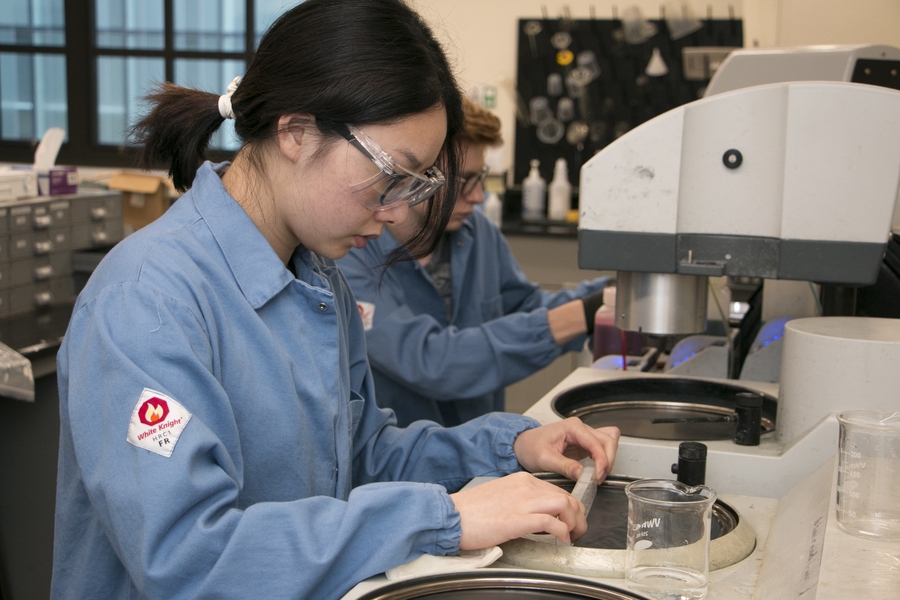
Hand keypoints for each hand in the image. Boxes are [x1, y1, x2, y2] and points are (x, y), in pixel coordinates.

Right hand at [449, 471, 585, 549]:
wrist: (452, 515)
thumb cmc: (471, 511)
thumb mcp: (501, 497)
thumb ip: (521, 501)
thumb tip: (537, 516)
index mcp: (521, 480)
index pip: (556, 490)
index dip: (569, 506)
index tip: (571, 519)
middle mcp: (526, 486)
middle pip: (565, 496)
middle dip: (577, 515)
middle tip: (578, 530)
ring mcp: (523, 501)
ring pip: (564, 505)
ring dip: (575, 522)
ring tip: (573, 535)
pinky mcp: (519, 518)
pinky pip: (553, 522)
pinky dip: (563, 531)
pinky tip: (562, 539)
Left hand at [513, 418, 619, 482]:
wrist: (523, 445)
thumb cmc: (530, 447)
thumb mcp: (544, 459)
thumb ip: (564, 466)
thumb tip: (582, 475)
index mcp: (572, 427)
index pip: (596, 442)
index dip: (602, 460)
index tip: (598, 476)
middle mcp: (581, 428)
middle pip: (608, 441)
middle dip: (607, 460)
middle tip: (598, 478)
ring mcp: (584, 436)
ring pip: (609, 443)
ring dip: (608, 459)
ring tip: (597, 475)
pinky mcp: (584, 444)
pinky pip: (602, 448)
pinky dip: (604, 459)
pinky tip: (597, 470)